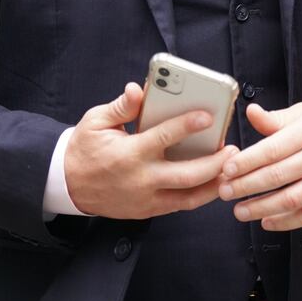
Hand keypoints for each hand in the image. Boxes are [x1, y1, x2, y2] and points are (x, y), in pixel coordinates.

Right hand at [64, 81, 237, 218]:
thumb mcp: (96, 122)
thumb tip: (138, 90)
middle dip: (215, 163)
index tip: (208, 116)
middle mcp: (141, 179)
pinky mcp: (148, 210)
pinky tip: (212, 182)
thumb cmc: (84, 149)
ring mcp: (146, 199)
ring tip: (231, 169)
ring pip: (189, 198)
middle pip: (188, 175)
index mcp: (129, 154)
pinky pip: (180, 205)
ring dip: (214, 184)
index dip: (188, 125)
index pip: (164, 138)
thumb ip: (122, 107)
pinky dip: (199, 195)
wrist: (68, 185)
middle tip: (233, 150)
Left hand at [217, 101, 301, 230]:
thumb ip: (275, 119)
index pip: (272, 149)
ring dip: (262, 209)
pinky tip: (267, 222)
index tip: (227, 170)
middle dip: (247, 187)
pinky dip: (287, 222)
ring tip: (240, 211)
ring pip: (292, 200)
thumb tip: (250, 112)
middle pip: (278, 176)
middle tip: (225, 192)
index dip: (247, 162)